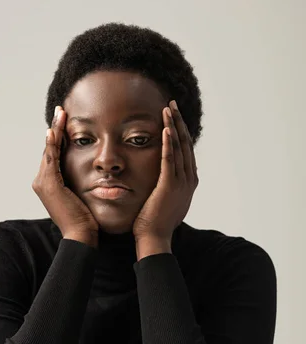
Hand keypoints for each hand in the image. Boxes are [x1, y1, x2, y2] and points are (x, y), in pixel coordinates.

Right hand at [32, 106, 98, 241]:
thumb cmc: (86, 219)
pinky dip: (53, 144)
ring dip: (54, 130)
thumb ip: (82, 182)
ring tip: (60, 114)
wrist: (81, 235)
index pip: (54, 153)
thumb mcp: (82, 196)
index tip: (64, 120)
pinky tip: (56, 131)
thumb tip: (94, 172)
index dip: (59, 136)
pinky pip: (51, 158)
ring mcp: (43, 182)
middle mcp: (42, 181)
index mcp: (50, 183)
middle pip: (50, 148)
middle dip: (55, 128)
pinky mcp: (49, 184)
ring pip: (49, 149)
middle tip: (61, 110)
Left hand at [132, 100, 198, 241]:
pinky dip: (168, 142)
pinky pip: (169, 159)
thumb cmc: (154, 222)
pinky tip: (165, 128)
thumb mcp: (165, 200)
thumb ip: (167, 186)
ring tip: (168, 109)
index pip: (186, 150)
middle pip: (185, 144)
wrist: (155, 238)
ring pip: (179, 148)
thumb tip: (162, 179)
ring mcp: (181, 182)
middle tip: (172, 104)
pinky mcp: (169, 185)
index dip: (180, 131)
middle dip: (178, 122)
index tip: (173, 116)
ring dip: (173, 126)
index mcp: (188, 182)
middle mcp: (189, 179)